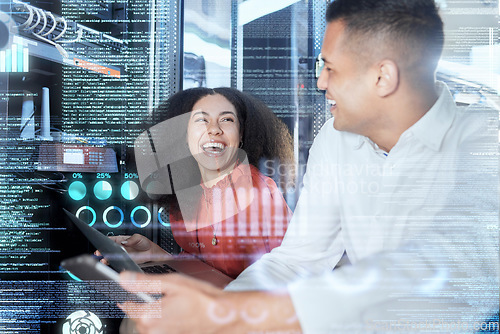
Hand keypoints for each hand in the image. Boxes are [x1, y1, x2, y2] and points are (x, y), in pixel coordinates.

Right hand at [93, 234, 170, 263]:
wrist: (152, 253)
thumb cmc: (145, 243)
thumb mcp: (139, 238)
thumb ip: (132, 239)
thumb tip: (124, 242)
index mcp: (121, 240)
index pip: (110, 240)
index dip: (104, 243)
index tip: (101, 246)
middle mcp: (119, 248)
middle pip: (108, 250)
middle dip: (102, 252)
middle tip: (99, 254)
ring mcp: (120, 256)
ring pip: (110, 257)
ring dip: (106, 259)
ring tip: (104, 261)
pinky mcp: (123, 263)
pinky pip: (115, 264)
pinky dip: (112, 265)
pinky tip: (110, 265)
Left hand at [118, 272, 299, 333]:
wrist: (224, 315)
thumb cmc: (203, 299)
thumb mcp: (172, 283)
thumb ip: (144, 282)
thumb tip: (122, 278)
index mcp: (149, 316)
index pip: (125, 304)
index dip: (129, 291)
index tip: (133, 285)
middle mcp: (152, 332)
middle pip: (136, 314)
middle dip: (145, 303)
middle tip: (165, 293)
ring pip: (148, 322)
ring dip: (156, 312)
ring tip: (176, 303)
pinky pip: (160, 328)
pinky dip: (165, 320)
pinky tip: (180, 312)